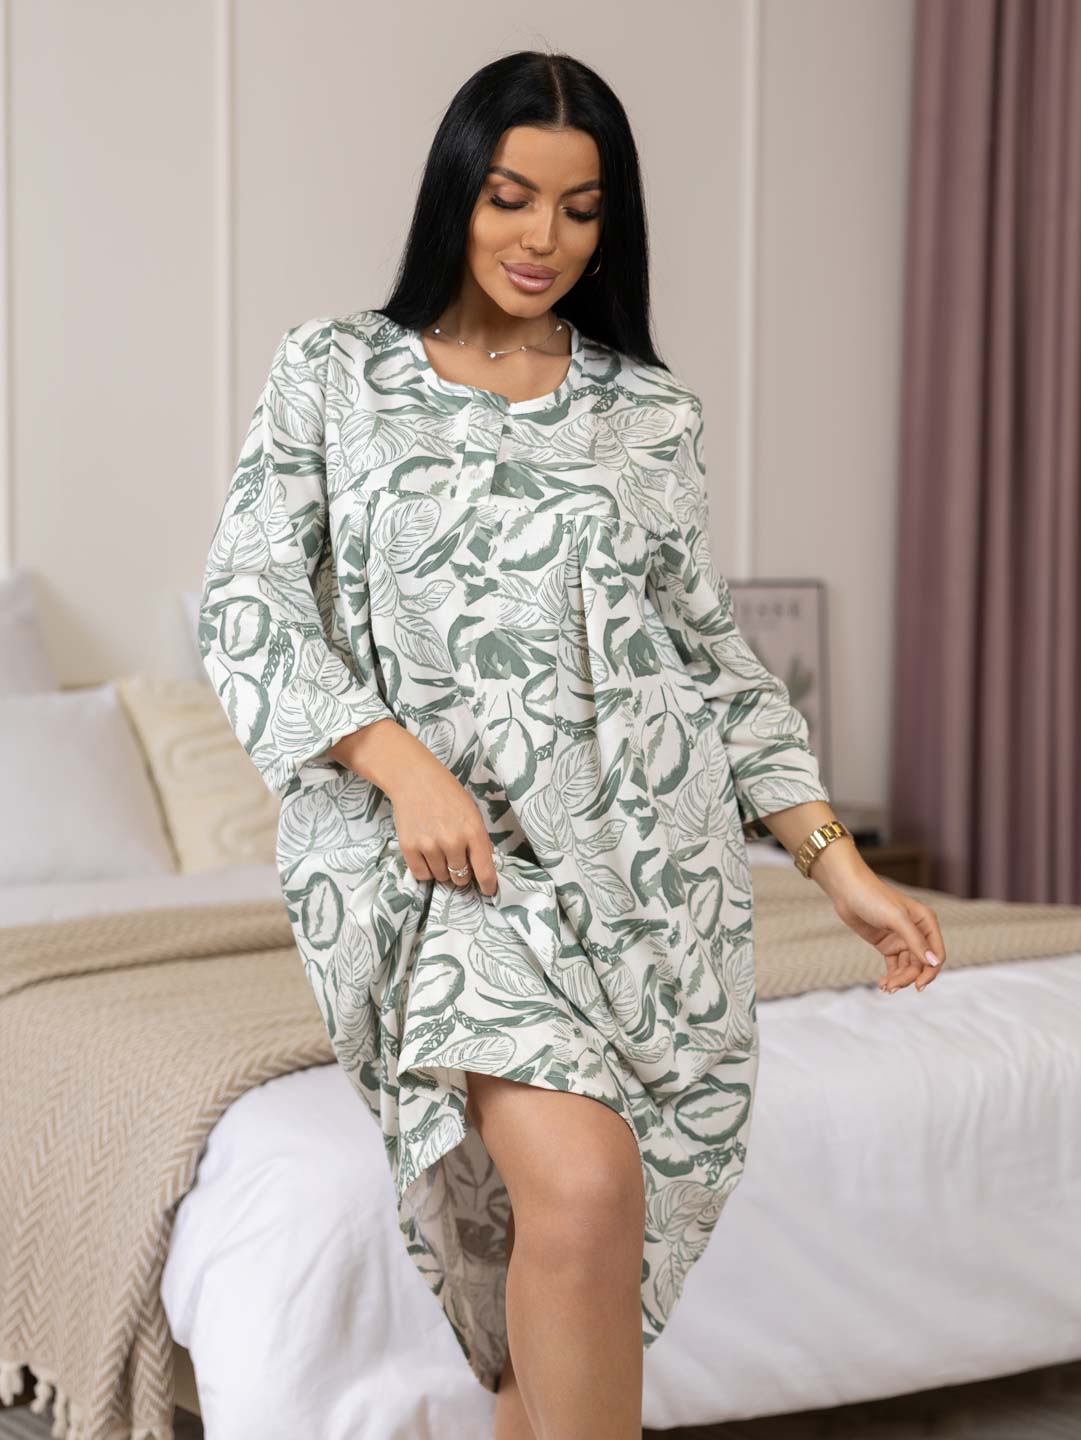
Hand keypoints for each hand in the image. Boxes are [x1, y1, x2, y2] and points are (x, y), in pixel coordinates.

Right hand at [329, 720, 497, 895]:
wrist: (414, 779)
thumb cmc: (448, 794)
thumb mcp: (472, 814)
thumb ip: (478, 841)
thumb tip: (482, 869)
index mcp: (473, 832)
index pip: (485, 871)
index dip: (488, 885)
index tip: (488, 891)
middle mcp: (452, 842)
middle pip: (461, 878)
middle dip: (461, 873)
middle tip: (455, 857)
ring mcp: (430, 846)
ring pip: (441, 878)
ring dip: (442, 870)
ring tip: (438, 848)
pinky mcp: (409, 848)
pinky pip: (422, 875)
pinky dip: (426, 870)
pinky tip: (426, 853)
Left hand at [815, 856, 945, 993]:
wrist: (847, 890)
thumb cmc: (874, 898)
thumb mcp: (896, 919)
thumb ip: (916, 941)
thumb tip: (934, 963)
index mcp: (926, 922)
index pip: (936, 954)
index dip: (930, 972)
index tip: (918, 986)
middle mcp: (917, 932)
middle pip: (920, 964)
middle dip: (909, 977)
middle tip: (892, 987)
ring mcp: (901, 939)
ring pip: (907, 967)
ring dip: (899, 979)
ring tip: (886, 987)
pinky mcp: (887, 944)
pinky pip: (894, 965)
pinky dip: (891, 976)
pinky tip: (883, 984)